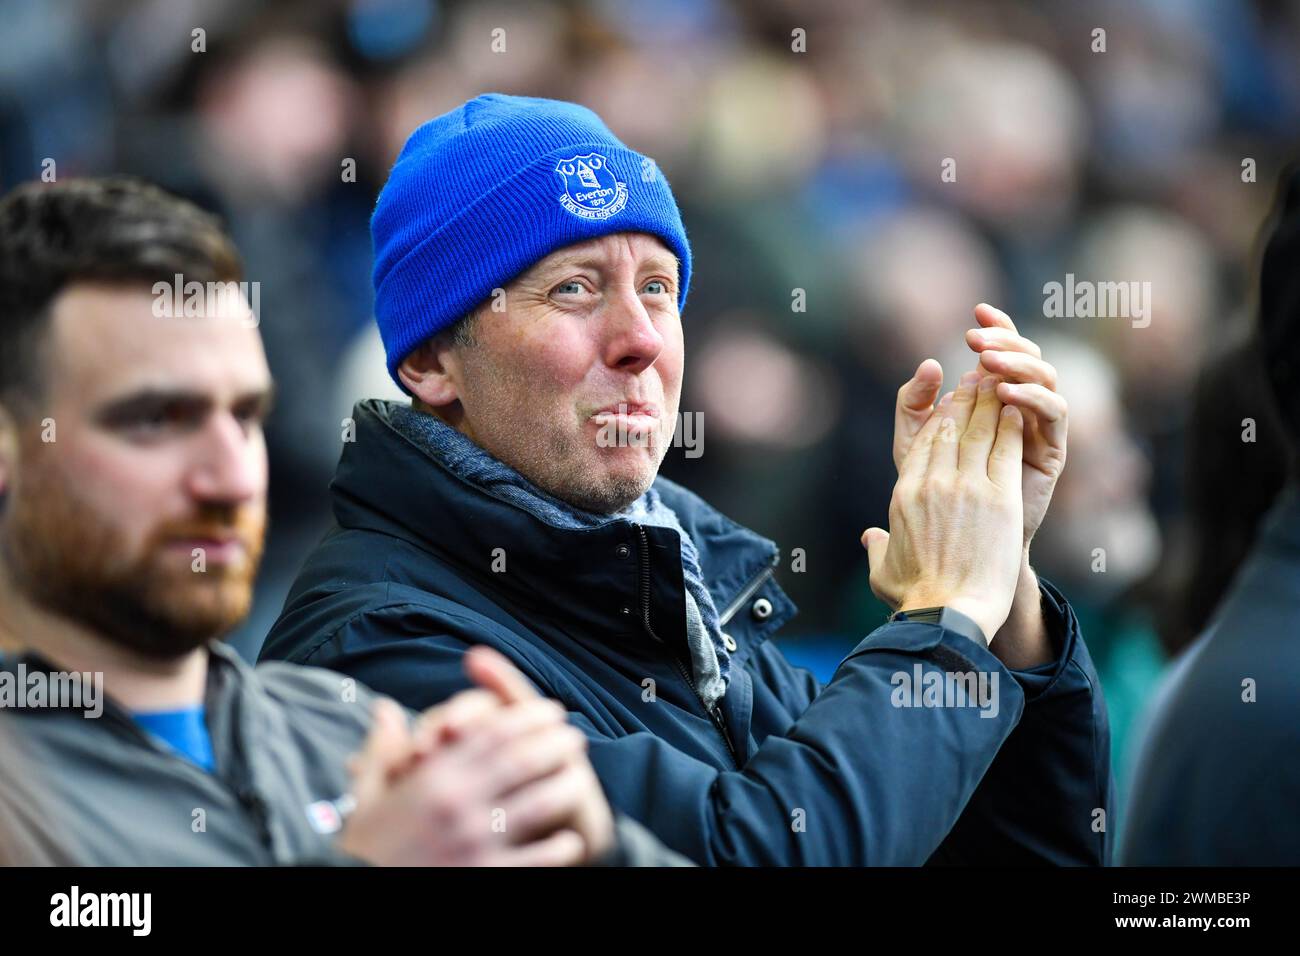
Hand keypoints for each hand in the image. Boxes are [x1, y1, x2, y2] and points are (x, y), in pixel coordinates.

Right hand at [337, 647, 613, 865]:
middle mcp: (457, 804)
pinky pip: (536, 858)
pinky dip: (557, 847)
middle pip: (522, 760)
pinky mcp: (486, 876)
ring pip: (538, 803)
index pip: (492, 732)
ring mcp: (474, 842)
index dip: (529, 717)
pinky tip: (569, 840)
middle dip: (555, 744)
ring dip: (564, 787)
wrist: (353, 894)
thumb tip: (386, 709)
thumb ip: (382, 751)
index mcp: (432, 777)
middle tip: (574, 738)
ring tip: (578, 779)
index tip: (551, 711)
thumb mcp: (366, 799)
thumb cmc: (368, 850)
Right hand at [864, 374, 1025, 640]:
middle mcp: (933, 483)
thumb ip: (877, 547)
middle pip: (951, 428)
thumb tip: (870, 537)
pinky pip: (1005, 450)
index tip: (951, 403)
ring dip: (990, 405)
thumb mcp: (884, 570)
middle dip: (965, 401)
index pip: (924, 442)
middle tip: (978, 383)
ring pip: (979, 431)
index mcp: (905, 494)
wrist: (949, 614)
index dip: (940, 417)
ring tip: (999, 388)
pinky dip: (1011, 427)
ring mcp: (967, 487)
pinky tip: (1017, 412)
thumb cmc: (916, 598)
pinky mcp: (999, 499)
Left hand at [893, 304, 1067, 548]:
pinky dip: (1034, 396)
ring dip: (1020, 364)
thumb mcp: (914, 441)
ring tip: (989, 361)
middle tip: (979, 339)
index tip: (976, 311)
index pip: (1003, 351)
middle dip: (1006, 341)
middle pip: (1028, 357)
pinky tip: (1007, 393)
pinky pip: (1054, 413)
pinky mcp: (1052, 450)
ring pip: (1046, 377)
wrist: (958, 542)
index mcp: (993, 396)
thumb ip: (913, 403)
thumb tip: (930, 364)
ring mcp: (1038, 426)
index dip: (996, 327)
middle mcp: (1021, 405)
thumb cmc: (935, 492)